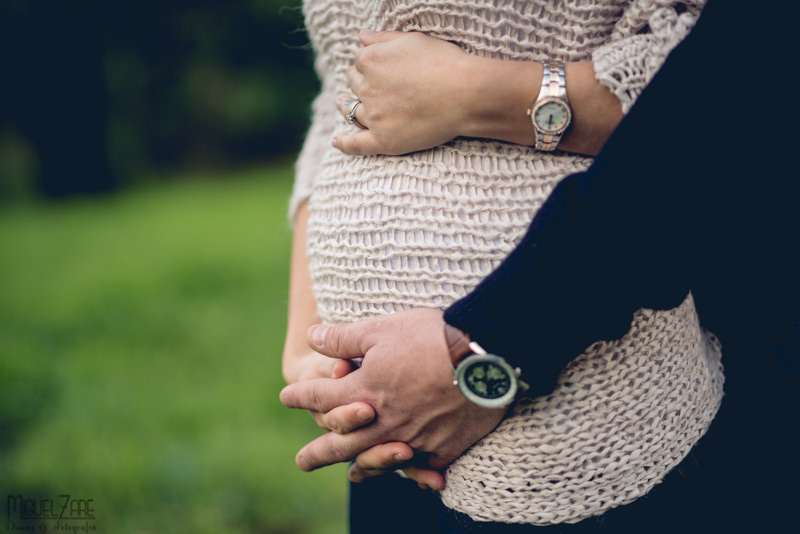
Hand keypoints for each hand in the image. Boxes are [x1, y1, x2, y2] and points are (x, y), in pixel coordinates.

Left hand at [279, 308, 505, 473]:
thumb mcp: (382, 328)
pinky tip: (410, 476)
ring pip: (379, 460)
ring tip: (353, 475)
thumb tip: (312, 337)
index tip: (286, 398)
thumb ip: (343, 338)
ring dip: (363, 467)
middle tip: (302, 463)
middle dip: (319, 452)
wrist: (486, 360)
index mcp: (363, 392)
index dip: (301, 397)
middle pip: (342, 442)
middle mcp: (383, 423)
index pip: (322, 398)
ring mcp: (413, 440)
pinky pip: (422, 467)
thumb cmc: (431, 338)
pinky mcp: (443, 448)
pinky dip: (413, 473)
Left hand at [334, 30, 472, 154]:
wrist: (465, 95)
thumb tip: (361, 36)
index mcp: (371, 60)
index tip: (382, 67)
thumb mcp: (414, 40)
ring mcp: (374, 116)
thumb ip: (384, 38)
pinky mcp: (383, 140)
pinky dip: (344, 143)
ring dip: (347, 106)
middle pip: (354, 83)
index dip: (370, 63)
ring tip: (344, 105)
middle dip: (360, 82)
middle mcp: (367, 88)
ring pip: (351, 110)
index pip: (360, 60)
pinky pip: (357, 144)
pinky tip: (336, 142)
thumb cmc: (445, 63)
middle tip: (372, 85)